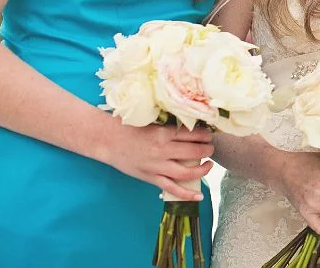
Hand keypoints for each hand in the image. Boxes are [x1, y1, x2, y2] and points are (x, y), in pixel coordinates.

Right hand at [96, 119, 214, 200]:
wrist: (109, 140)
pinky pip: (172, 189)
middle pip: (194, 152)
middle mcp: (163, 150)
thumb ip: (171, 127)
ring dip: (202, 170)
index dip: (206, 135)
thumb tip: (193, 128)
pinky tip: (199, 196)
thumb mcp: (153, 122)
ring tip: (209, 164)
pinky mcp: (151, 178)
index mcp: (164, 133)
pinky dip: (187, 194)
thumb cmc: (130, 127)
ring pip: (187, 173)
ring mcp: (157, 166)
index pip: (194, 135)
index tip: (210, 134)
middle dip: (208, 150)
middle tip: (211, 148)